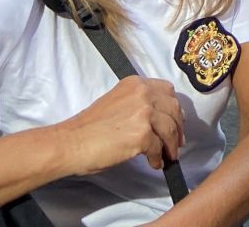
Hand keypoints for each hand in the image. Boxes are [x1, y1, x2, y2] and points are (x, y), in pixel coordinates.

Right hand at [60, 75, 184, 175]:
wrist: (70, 143)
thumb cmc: (87, 128)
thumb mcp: (117, 103)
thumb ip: (138, 104)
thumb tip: (157, 119)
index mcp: (135, 83)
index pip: (167, 91)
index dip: (173, 108)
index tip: (175, 120)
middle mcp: (143, 94)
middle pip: (174, 109)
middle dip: (178, 127)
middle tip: (177, 141)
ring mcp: (144, 113)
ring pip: (170, 130)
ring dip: (171, 145)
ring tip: (168, 156)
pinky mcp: (143, 135)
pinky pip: (159, 149)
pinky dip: (158, 158)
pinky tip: (154, 163)